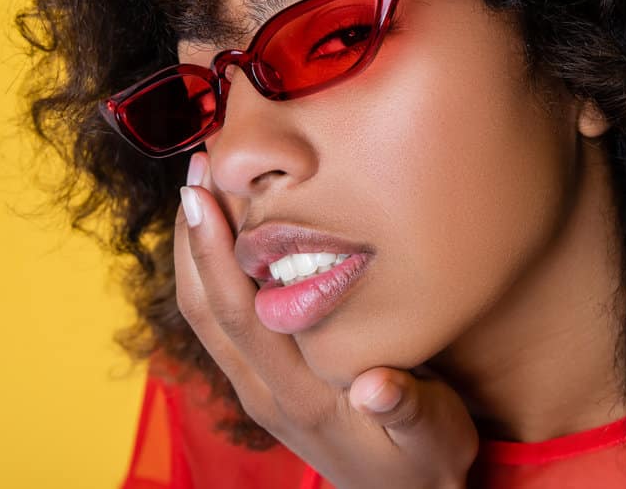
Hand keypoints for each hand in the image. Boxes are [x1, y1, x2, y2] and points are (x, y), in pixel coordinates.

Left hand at [174, 153, 478, 488]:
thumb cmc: (423, 459)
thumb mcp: (431, 438)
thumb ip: (405, 410)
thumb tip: (376, 386)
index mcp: (302, 395)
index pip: (242, 315)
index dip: (215, 253)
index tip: (204, 195)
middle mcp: (267, 389)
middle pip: (207, 307)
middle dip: (193, 235)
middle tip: (196, 167)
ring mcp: (259, 388)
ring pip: (205, 313)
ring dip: (194, 249)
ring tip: (200, 187)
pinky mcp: (264, 383)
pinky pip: (221, 322)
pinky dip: (210, 272)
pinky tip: (224, 236)